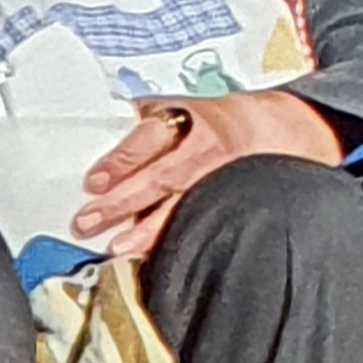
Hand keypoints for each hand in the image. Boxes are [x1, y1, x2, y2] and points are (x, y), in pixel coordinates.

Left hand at [71, 90, 343, 258]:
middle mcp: (203, 151)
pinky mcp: (231, 202)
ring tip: (116, 246)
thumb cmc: (211, 121)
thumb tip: (96, 125)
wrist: (275, 129)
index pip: (149, 139)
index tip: (94, 182)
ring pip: (182, 207)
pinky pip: (203, 223)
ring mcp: (219, 181)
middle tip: (87, 220)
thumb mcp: (179, 107)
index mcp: (187, 121)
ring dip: (145, 230)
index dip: (122, 161)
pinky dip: (176, 240)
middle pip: (159, 178)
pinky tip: (152, 255)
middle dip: (121, 202)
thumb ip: (143, 118)